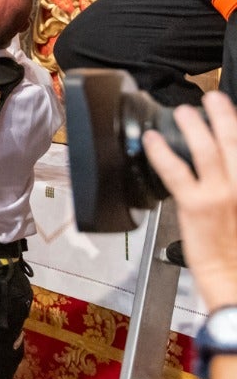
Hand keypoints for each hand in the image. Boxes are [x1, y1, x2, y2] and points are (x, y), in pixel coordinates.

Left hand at [144, 92, 236, 308]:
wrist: (236, 279)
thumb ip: (236, 185)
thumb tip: (228, 171)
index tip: (231, 111)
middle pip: (234, 142)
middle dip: (224, 116)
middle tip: (214, 98)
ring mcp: (219, 194)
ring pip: (206, 150)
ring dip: (195, 126)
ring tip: (185, 111)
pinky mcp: (194, 205)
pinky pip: (174, 171)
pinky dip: (161, 153)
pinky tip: (151, 141)